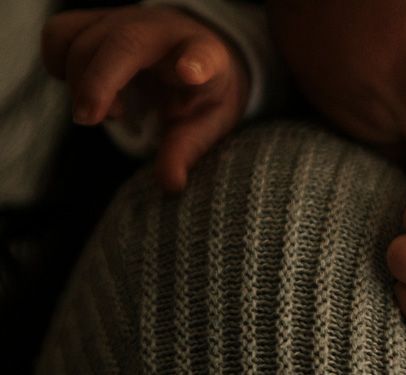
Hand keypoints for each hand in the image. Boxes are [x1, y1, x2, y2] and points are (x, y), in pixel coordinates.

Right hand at [42, 5, 248, 191]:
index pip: (205, 54)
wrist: (192, 52)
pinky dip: (58, 63)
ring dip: (79, 80)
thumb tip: (170, 184)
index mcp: (205, 55)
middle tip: (91, 119)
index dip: (197, 63)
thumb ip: (186, 150)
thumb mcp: (205, 121)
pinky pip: (59, 33)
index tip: (191, 73)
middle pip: (124, 43)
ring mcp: (126, 21)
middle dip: (99, 81)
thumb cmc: (200, 90)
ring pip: (83, 39)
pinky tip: (81, 86)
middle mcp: (163, 32)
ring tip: (107, 110)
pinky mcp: (96, 21)